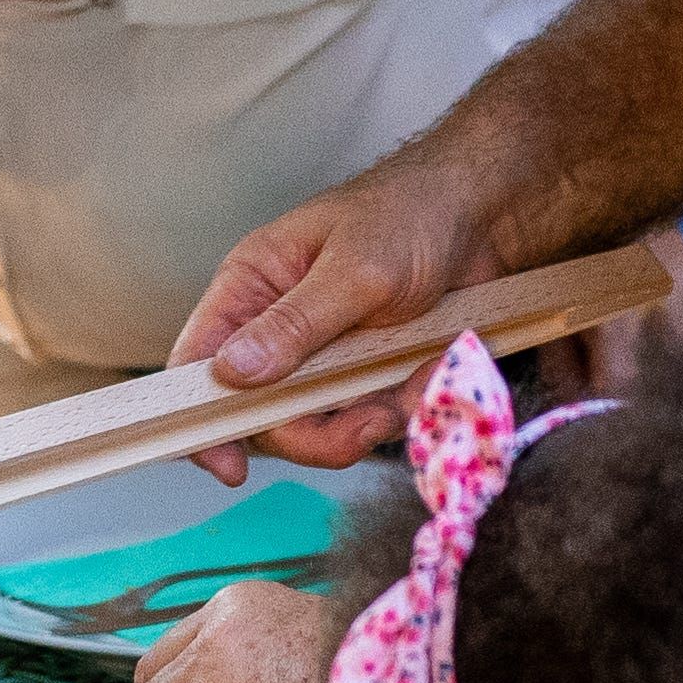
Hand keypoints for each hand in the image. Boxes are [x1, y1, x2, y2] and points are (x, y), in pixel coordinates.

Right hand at [176, 135, 509, 420]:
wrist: (483, 216)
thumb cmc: (408, 215)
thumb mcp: (354, 268)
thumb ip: (296, 323)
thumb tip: (231, 373)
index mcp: (251, 288)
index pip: (200, 361)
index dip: (203, 418)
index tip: (229, 467)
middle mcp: (277, 328)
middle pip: (263, 412)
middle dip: (315, 432)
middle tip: (369, 425)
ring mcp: (322, 356)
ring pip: (320, 424)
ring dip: (368, 421)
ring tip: (413, 388)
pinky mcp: (366, 374)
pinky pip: (368, 415)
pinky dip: (401, 407)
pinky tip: (430, 373)